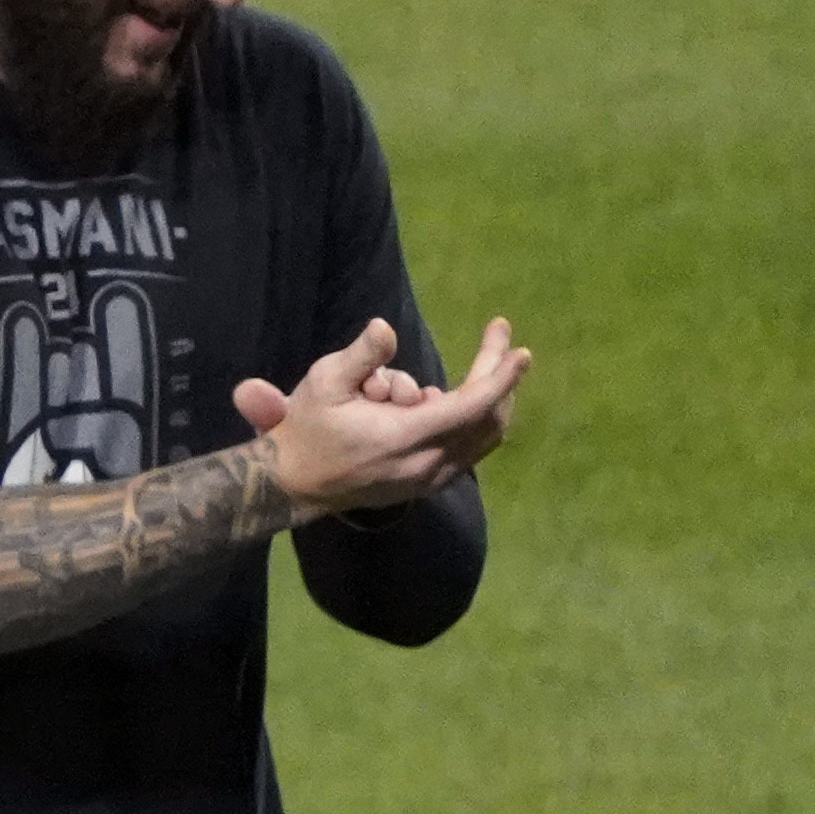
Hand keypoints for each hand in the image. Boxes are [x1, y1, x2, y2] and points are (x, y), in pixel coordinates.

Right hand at [234, 316, 527, 520]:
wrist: (293, 483)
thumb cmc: (306, 429)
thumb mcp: (323, 383)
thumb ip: (360, 356)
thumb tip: (385, 328)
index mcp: (405, 437)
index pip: (471, 407)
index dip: (500, 378)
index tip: (521, 352)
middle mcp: (428, 463)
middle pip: (487, 420)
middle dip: (499, 378)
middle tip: (500, 340)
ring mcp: (432, 479)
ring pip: (484, 438)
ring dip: (487, 401)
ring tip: (473, 367)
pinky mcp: (429, 485)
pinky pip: (470, 450)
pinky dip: (471, 421)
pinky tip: (444, 400)